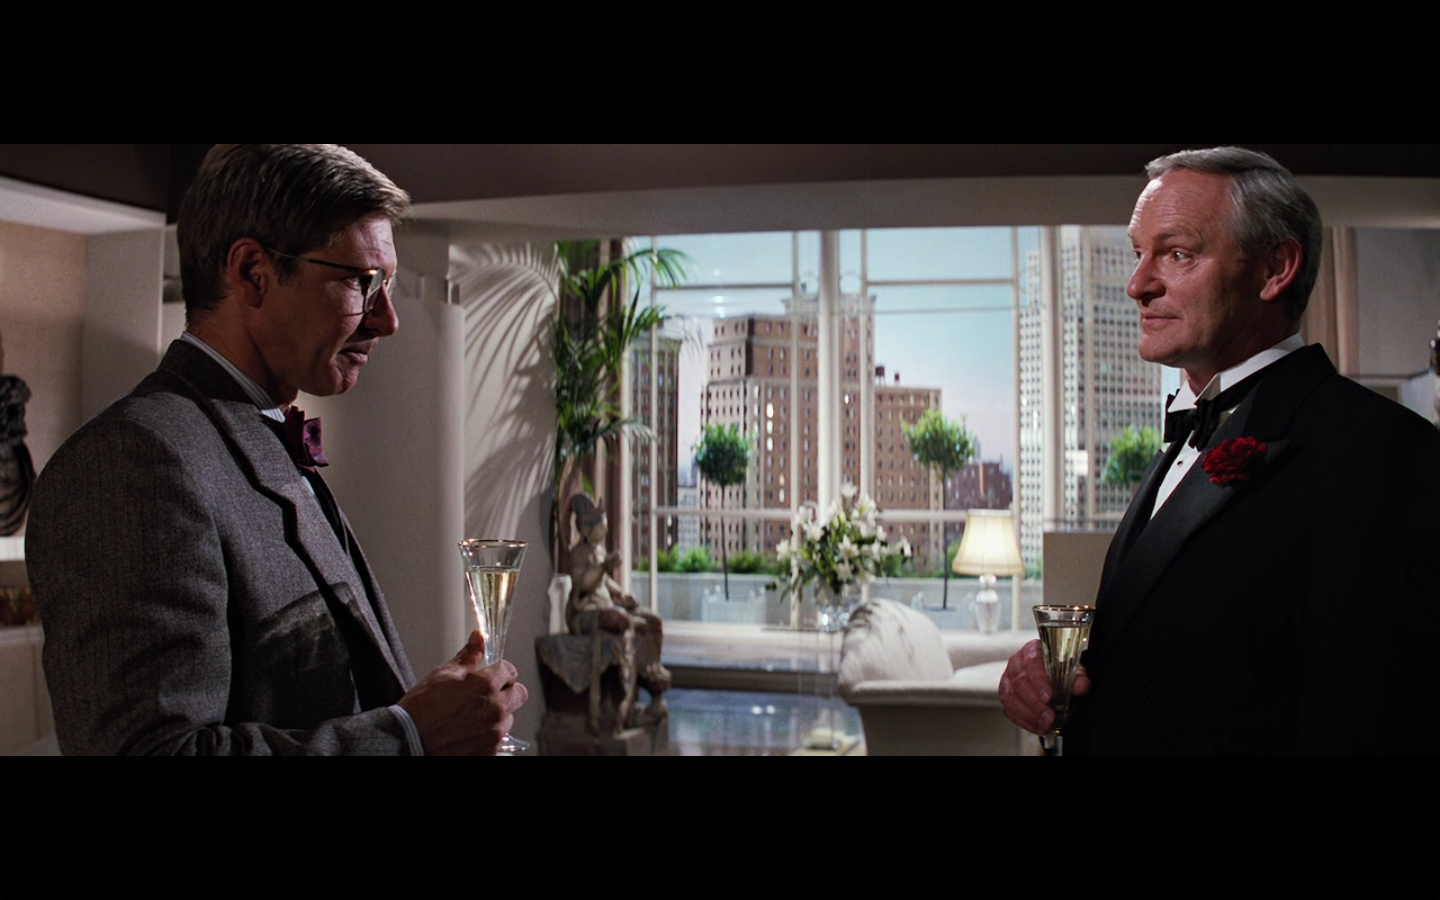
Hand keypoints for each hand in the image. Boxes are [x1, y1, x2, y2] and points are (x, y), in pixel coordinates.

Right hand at [398, 630, 528, 754]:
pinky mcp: (489, 751)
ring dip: (496, 715)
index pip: (510, 670)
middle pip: (519, 694)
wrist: (407, 742)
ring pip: (508, 718)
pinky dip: (487, 735)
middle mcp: (496, 709)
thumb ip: (467, 656)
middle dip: (506, 691)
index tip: (490, 675)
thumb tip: (479, 637)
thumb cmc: (421, 708)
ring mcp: (494, 733)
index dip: (499, 671)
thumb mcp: (443, 675)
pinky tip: (468, 733)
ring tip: (471, 717)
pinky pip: (498, 739)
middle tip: (486, 695)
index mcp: (486, 685)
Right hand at [998, 639, 1090, 734]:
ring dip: (1029, 714)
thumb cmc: (1061, 669)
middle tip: (1050, 717)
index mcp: (1032, 650)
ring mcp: (1009, 679)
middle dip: (1035, 703)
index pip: (1032, 663)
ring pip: (1010, 697)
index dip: (1039, 681)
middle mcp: (1017, 663)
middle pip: (1019, 682)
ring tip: (1046, 724)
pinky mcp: (1006, 695)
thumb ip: (1078, 677)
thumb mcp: (1074, 669)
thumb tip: (1082, 686)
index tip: (1049, 697)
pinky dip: (1024, 721)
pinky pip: (1009, 710)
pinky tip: (1038, 726)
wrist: (1056, 675)